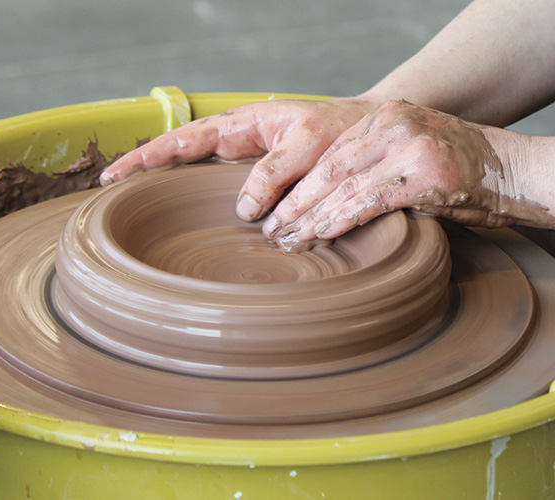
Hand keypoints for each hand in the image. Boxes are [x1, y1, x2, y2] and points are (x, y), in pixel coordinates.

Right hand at [100, 97, 379, 219]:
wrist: (361, 134)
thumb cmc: (337, 131)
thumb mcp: (308, 145)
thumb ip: (274, 171)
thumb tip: (244, 210)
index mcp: (241, 125)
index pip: (184, 139)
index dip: (150, 156)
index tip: (118, 174)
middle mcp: (236, 143)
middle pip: (178, 154)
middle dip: (144, 169)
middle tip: (110, 190)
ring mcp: (244, 163)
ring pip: (195, 173)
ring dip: (165, 186)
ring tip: (135, 205)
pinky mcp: (257, 182)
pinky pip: (220, 190)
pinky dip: (199, 200)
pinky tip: (186, 218)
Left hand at [264, 100, 554, 250]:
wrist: (513, 169)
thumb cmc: (459, 169)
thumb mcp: (408, 153)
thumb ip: (372, 165)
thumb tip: (326, 202)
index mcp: (383, 117)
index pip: (329, 156)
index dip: (300, 187)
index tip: (278, 210)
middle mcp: (392, 126)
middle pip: (329, 170)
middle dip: (296, 204)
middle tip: (273, 230)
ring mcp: (408, 147)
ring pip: (343, 187)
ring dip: (311, 218)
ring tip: (289, 239)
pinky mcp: (423, 174)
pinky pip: (369, 201)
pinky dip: (341, 220)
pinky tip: (321, 234)